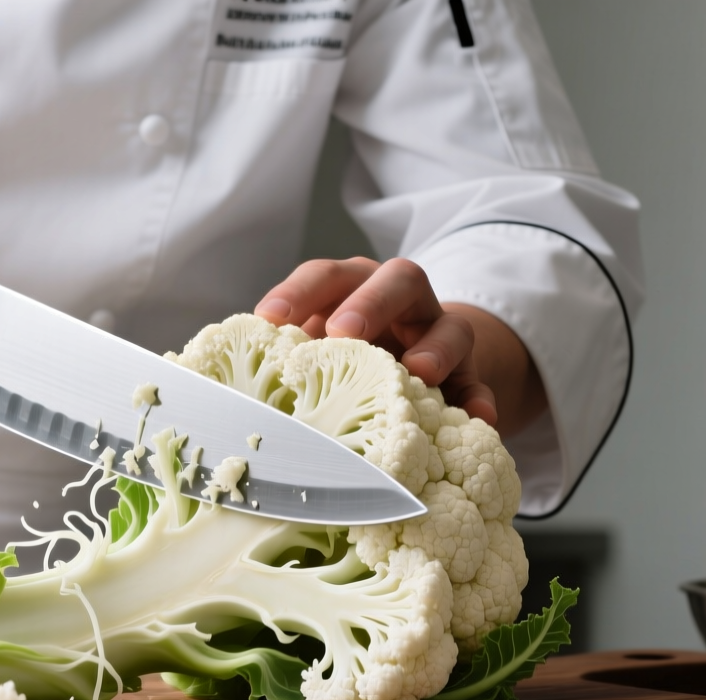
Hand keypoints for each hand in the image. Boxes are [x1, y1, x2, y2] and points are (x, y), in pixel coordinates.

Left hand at [255, 257, 509, 423]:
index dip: (296, 293)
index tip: (269, 319)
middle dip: (370, 303)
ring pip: (451, 327)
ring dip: (435, 347)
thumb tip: (226, 397)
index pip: (325, 276)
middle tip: (344, 333)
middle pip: (397, 280)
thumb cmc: (341, 359)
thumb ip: (284, 358)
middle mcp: (401, 300)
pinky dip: (478, 399)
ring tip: (419, 372)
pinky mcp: (468, 373)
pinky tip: (478, 418)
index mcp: (353, 287)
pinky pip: (478, 383)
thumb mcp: (313, 351)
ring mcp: (439, 335)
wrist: (408, 367)